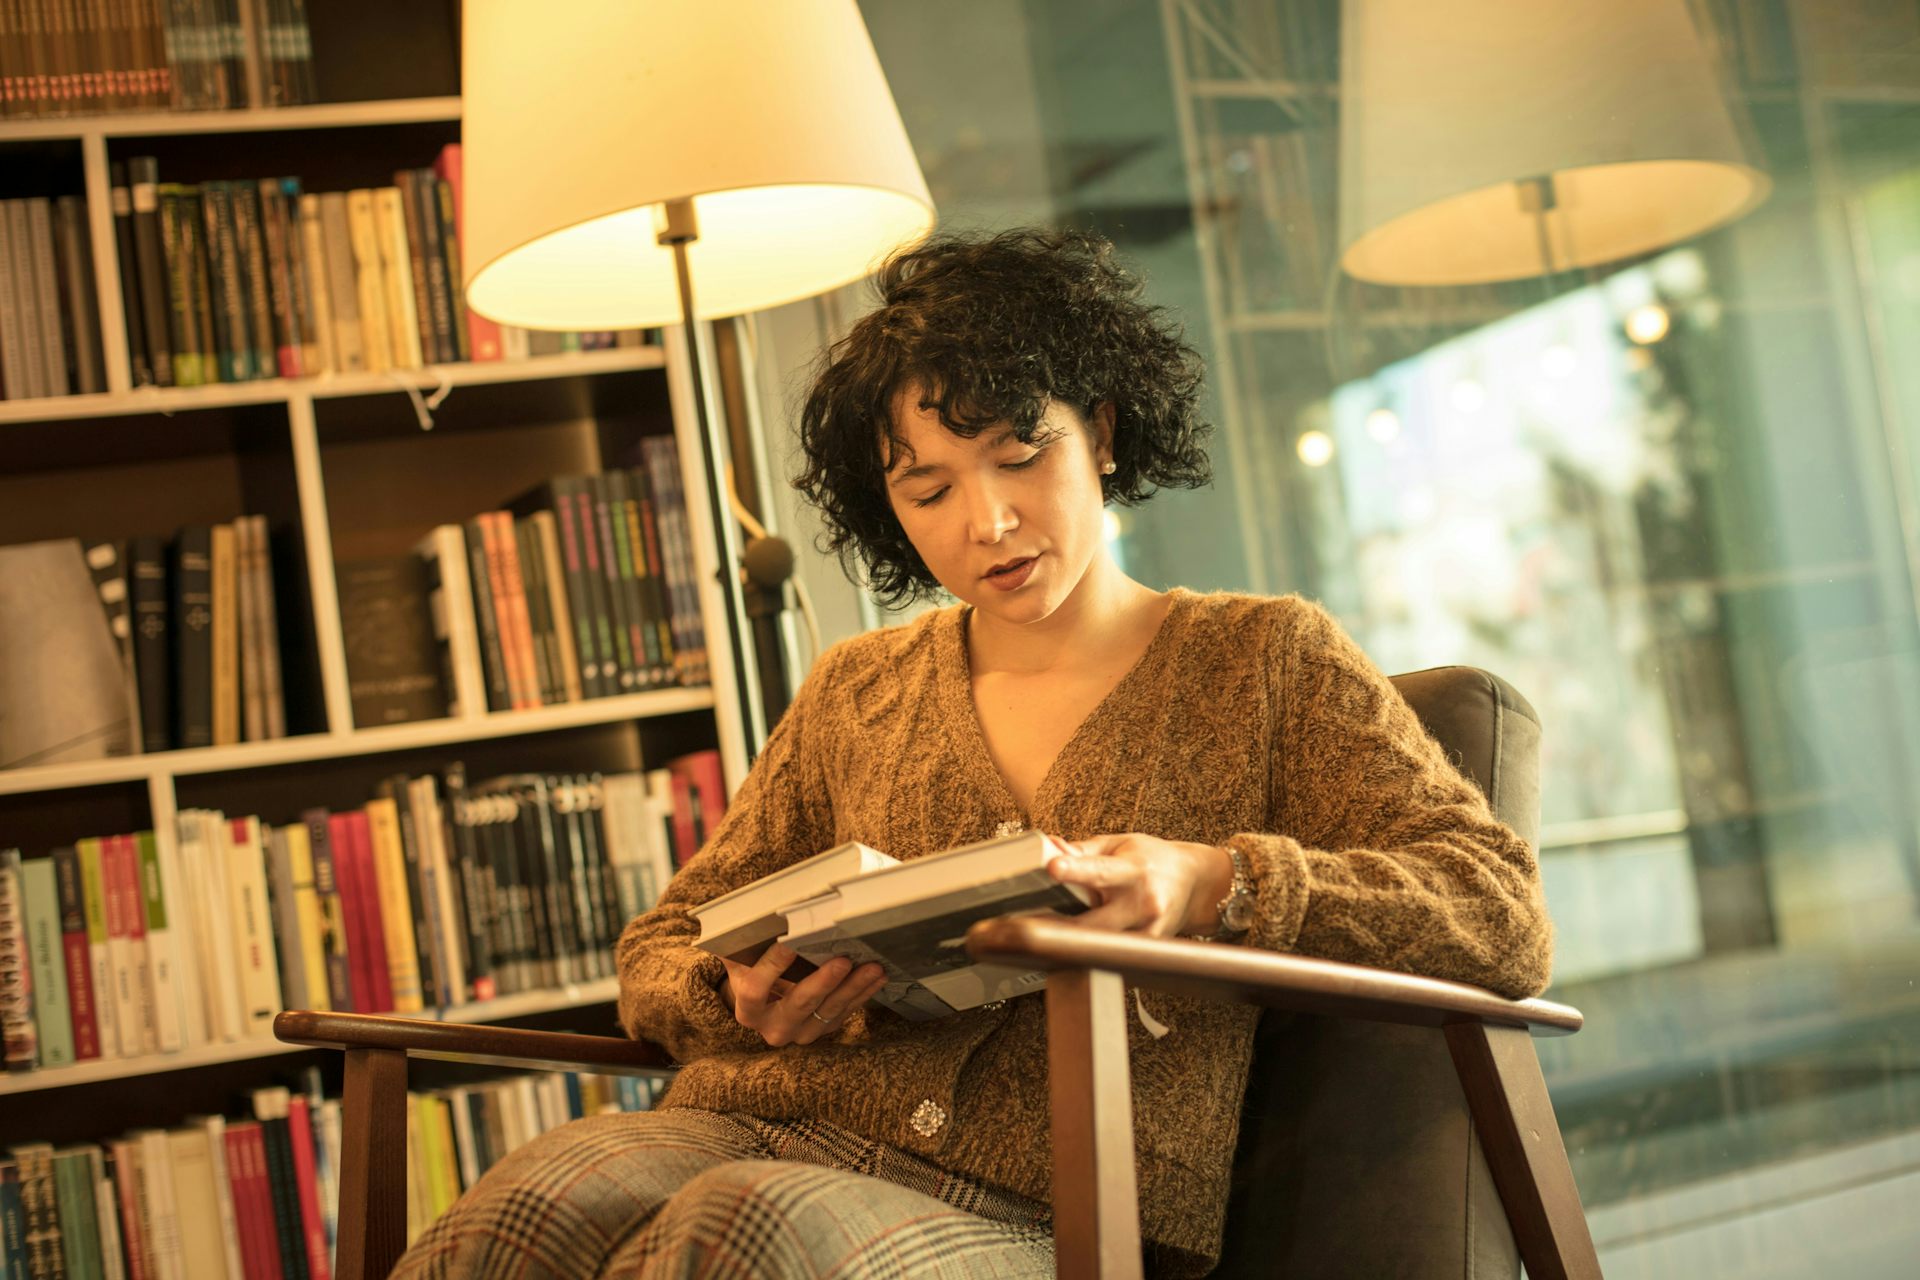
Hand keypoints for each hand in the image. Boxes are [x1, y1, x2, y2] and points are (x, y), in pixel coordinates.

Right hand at [720, 943, 888, 1046]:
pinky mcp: (823, 1029)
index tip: (788, 943)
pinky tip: (876, 977)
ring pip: (829, 1011)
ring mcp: (801, 1033)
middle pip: (799, 1004)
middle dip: (824, 981)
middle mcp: (773, 1027)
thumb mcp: (741, 961)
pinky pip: (845, 1012)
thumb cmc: (753, 972)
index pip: (756, 990)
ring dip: (853, 987)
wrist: (765, 1003)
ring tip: (871, 967)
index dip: (772, 966)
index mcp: (748, 1011)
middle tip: (843, 960)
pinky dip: (862, 994)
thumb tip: (755, 915)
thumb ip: (745, 944)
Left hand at [1048, 833, 1234, 937]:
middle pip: (1095, 922)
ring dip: (1075, 937)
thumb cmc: (1154, 860)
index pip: (1100, 871)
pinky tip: (1085, 939)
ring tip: (1057, 929)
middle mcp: (1143, 902)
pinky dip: (1094, 946)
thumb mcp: (1120, 844)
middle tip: (1032, 920)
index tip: (1053, 867)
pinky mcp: (1148, 948)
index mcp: (1134, 870)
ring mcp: (1148, 930)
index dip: (1074, 870)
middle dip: (1062, 923)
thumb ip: (1082, 851)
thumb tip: (1049, 849)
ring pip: (1100, 943)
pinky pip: (1112, 952)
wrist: (1197, 883)